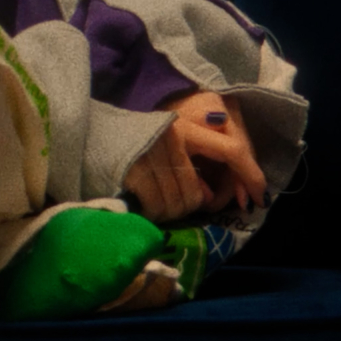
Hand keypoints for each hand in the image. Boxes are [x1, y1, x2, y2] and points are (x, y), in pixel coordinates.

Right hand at [123, 90, 266, 223]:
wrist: (82, 133)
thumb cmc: (128, 141)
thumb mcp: (166, 143)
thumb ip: (192, 163)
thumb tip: (209, 198)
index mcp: (184, 127)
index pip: (233, 150)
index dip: (251, 175)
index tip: (258, 198)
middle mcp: (171, 138)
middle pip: (198, 194)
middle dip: (190, 206)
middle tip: (174, 203)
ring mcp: (152, 156)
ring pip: (180, 204)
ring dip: (170, 212)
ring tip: (156, 203)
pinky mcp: (135, 172)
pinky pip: (159, 209)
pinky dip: (154, 214)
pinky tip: (143, 205)